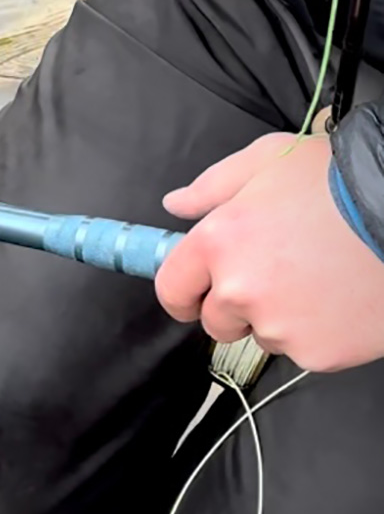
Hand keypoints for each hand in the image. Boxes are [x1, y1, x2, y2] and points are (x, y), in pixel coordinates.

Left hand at [155, 127, 383, 371]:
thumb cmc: (338, 178)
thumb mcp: (269, 159)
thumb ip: (212, 186)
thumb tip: (174, 205)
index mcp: (217, 243)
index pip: (171, 289)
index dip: (181, 294)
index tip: (194, 296)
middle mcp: (239, 290)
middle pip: (215, 320)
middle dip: (237, 305)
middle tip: (279, 275)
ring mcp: (278, 326)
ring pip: (262, 335)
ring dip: (279, 318)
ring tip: (319, 281)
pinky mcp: (317, 354)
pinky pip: (303, 350)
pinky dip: (318, 333)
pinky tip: (342, 301)